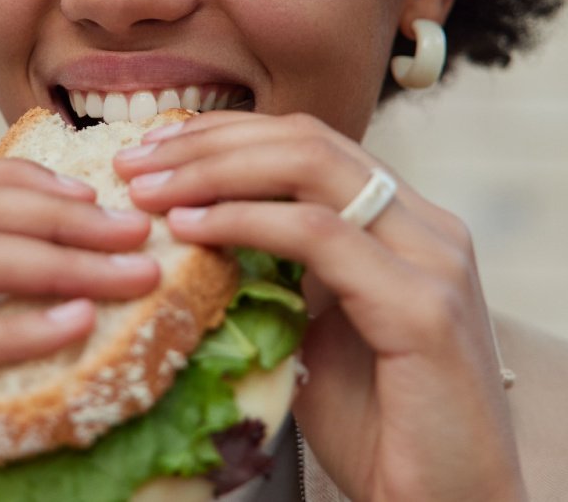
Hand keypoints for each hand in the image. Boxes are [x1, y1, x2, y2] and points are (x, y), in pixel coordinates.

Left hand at [114, 111, 524, 501]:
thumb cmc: (382, 433)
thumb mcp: (317, 332)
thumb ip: (282, 275)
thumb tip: (199, 233)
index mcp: (407, 225)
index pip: (308, 143)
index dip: (225, 135)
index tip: (151, 149)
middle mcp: (429, 227)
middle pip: (306, 141)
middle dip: (209, 142)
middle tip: (134, 161)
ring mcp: (434, 260)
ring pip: (311, 170)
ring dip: (215, 171)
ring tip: (147, 188)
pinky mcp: (424, 307)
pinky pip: (319, 236)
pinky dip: (245, 222)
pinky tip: (191, 228)